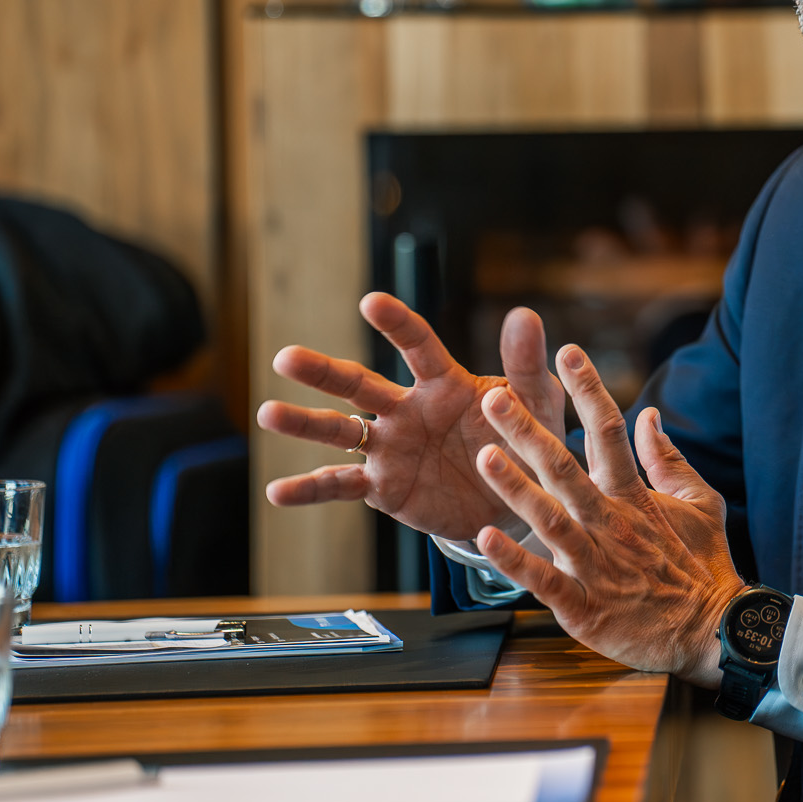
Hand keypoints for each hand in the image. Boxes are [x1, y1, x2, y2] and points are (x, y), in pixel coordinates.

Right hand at [256, 293, 568, 540]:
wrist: (517, 499)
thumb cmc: (526, 439)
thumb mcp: (534, 403)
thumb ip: (525, 364)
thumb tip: (525, 314)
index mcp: (444, 383)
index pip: (417, 345)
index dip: (396, 324)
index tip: (373, 302)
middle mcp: (406, 409)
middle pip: (359, 384)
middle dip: (323, 372)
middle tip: (284, 357)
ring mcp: (389, 448)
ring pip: (339, 431)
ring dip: (304, 423)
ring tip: (268, 413)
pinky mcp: (383, 487)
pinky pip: (341, 485)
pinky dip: (309, 489)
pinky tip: (276, 491)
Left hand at [474, 346, 745, 686]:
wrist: (714, 630)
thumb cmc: (703, 565)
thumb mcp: (700, 503)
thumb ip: (667, 459)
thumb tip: (648, 414)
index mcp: (633, 496)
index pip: (609, 431)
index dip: (588, 389)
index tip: (567, 353)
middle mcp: (610, 522)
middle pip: (565, 468)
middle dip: (527, 431)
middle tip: (493, 397)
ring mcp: (595, 563)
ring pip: (549, 518)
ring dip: (515, 487)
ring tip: (484, 455)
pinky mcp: (584, 605)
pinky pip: (544, 579)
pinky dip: (515, 559)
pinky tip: (486, 537)